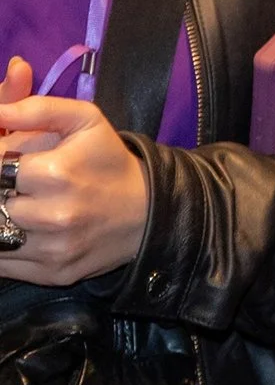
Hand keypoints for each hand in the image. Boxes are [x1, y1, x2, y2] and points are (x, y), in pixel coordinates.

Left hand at [0, 56, 151, 284]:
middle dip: (2, 193)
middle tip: (16, 188)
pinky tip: (22, 231)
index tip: (13, 166)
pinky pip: (3, 266)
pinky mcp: (52, 275)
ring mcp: (52, 250)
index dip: (1, 164)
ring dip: (2, 219)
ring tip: (20, 206)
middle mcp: (53, 216)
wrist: (149, 212)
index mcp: (56, 173)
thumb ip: (36, 109)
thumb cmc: (109, 161)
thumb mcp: (85, 120)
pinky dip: (5, 248)